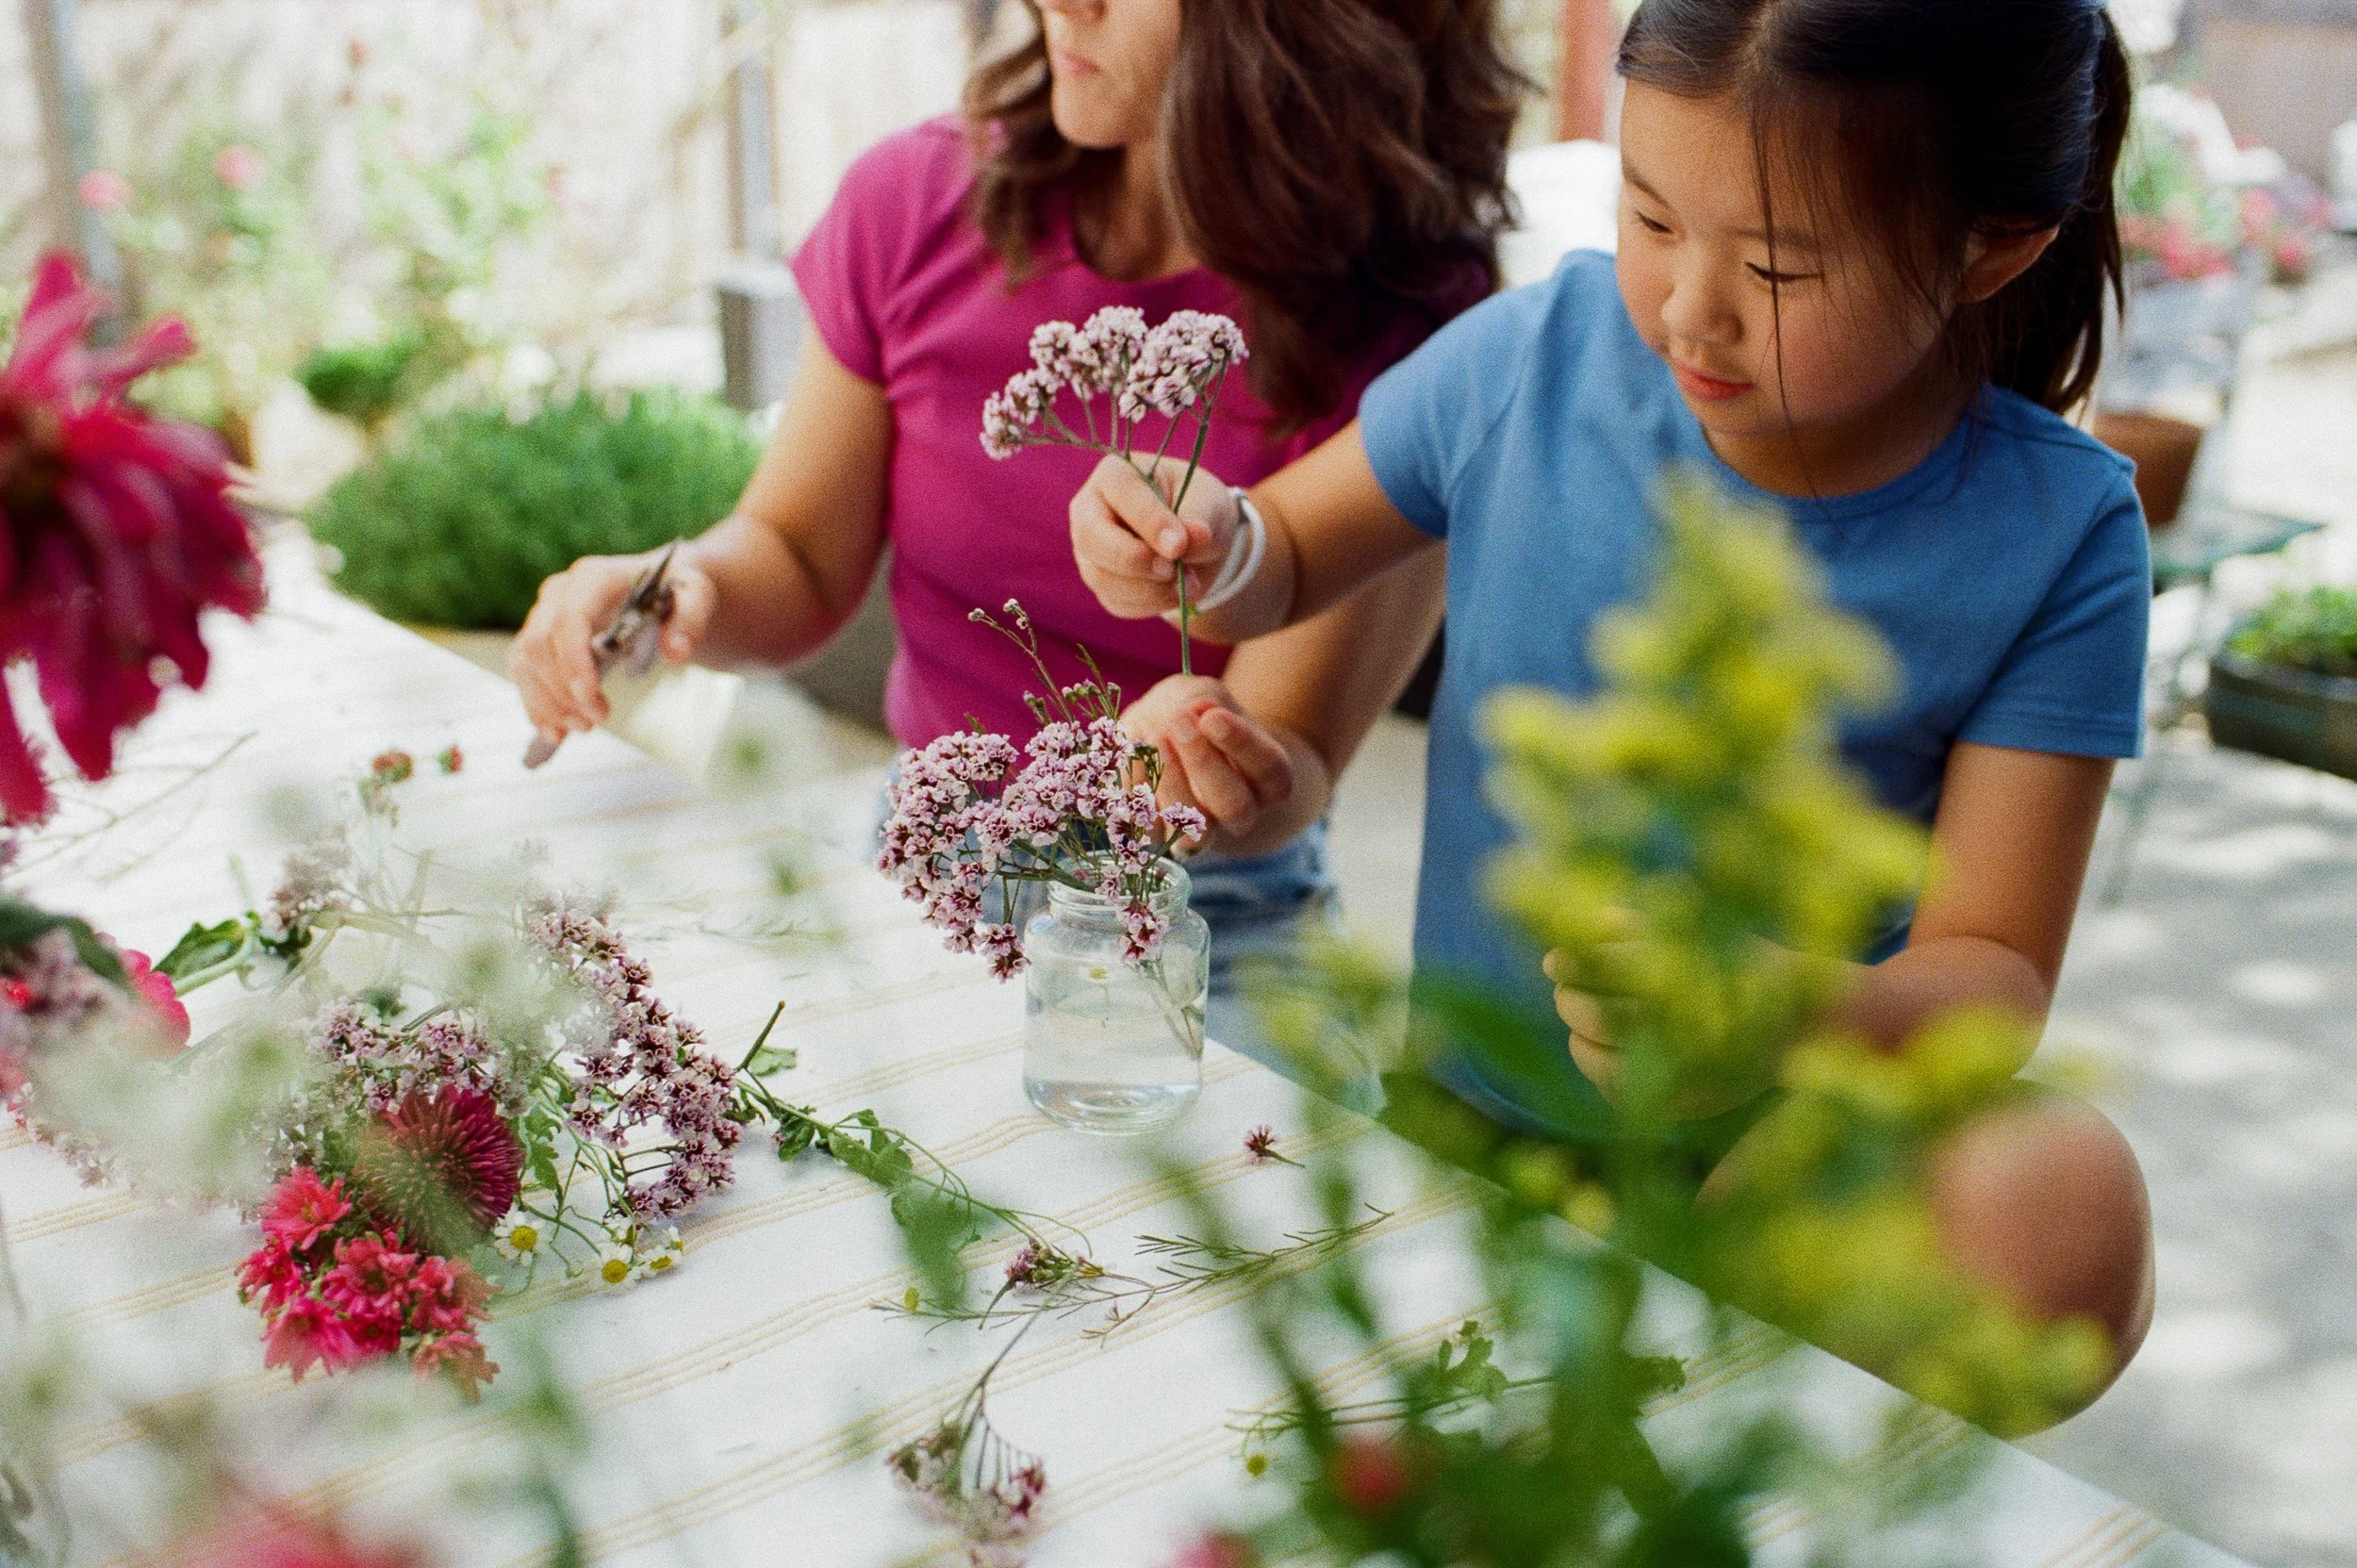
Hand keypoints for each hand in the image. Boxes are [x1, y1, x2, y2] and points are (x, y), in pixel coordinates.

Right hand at [508, 549, 715, 745]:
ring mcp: (544, 613)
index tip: (591, 698)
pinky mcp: (539, 636)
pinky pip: (523, 671)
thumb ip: (691, 619)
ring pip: (526, 660)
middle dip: (564, 690)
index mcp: (595, 577)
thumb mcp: (697, 595)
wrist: (658, 587)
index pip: (570, 618)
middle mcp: (560, 591)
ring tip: (583, 726)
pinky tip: (555, 730)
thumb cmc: (674, 591)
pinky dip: (536, 703)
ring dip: (549, 701)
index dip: (573, 661)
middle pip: (542, 643)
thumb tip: (677, 652)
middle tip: (598, 719)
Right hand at [1069, 453, 1238, 619]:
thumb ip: (1198, 518)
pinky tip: (1176, 591)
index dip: (1148, 522)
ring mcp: (1090, 550)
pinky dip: (1153, 603)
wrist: (1199, 542)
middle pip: (1090, 537)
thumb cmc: (1198, 508)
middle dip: (1134, 559)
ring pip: (1102, 577)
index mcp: (1115, 475)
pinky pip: (1118, 602)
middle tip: (1173, 569)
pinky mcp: (1101, 582)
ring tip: (1190, 581)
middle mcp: (1090, 511)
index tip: (1179, 545)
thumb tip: (1191, 539)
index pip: (1120, 494)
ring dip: (1150, 588)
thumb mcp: (1209, 504)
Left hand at [1122, 676, 1298, 848]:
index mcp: (1268, 780)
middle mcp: (1240, 814)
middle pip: (1234, 806)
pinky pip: (1147, 826)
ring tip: (1153, 736)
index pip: (1269, 769)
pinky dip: (1135, 786)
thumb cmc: (1193, 715)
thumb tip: (1193, 712)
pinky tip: (1131, 749)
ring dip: (1169, 782)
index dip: (1243, 744)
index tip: (1212, 716)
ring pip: (1192, 832)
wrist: (1160, 735)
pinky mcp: (1158, 837)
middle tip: (1178, 721)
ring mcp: (1199, 833)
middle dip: (1204, 763)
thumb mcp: (1204, 697)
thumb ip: (1201, 703)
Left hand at [1545, 933, 1786, 1120]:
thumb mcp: (1691, 928)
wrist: (1800, 1022)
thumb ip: (1630, 926)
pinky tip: (1590, 1048)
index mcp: (1688, 972)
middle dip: (1569, 999)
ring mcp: (1688, 1070)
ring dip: (1576, 1031)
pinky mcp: (1688, 1103)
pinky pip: (1616, 1088)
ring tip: (1574, 1017)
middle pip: (1596, 1013)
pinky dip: (1593, 1065)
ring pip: (1599, 1054)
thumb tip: (1573, 928)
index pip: (1605, 967)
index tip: (1552, 961)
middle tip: (1561, 988)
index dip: (1571, 964)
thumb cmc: (1736, 963)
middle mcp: (1688, 1023)